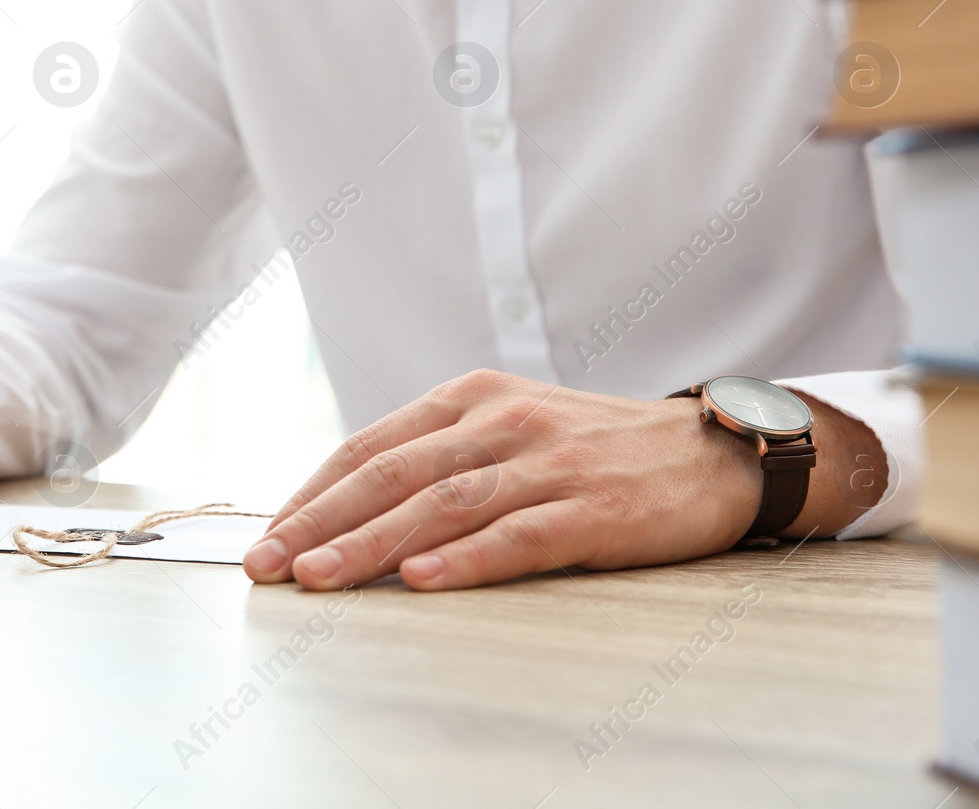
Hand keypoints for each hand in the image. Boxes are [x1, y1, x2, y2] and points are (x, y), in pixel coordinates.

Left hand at [244, 369, 775, 590]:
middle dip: (321, 523)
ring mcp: (547, 463)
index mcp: (470, 399)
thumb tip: (349, 511)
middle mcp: (501, 422)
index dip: (312, 495)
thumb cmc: (593, 449)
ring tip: (320, 579)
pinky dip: (465, 559)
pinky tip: (421, 579)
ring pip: (442, 505)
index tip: (268, 537)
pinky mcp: (593, 508)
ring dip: (372, 545)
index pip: (370, 448)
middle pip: (392, 475)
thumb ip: (440, 457)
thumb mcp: (509, 428)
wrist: (711, 452)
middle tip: (268, 565)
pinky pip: (518, 536)